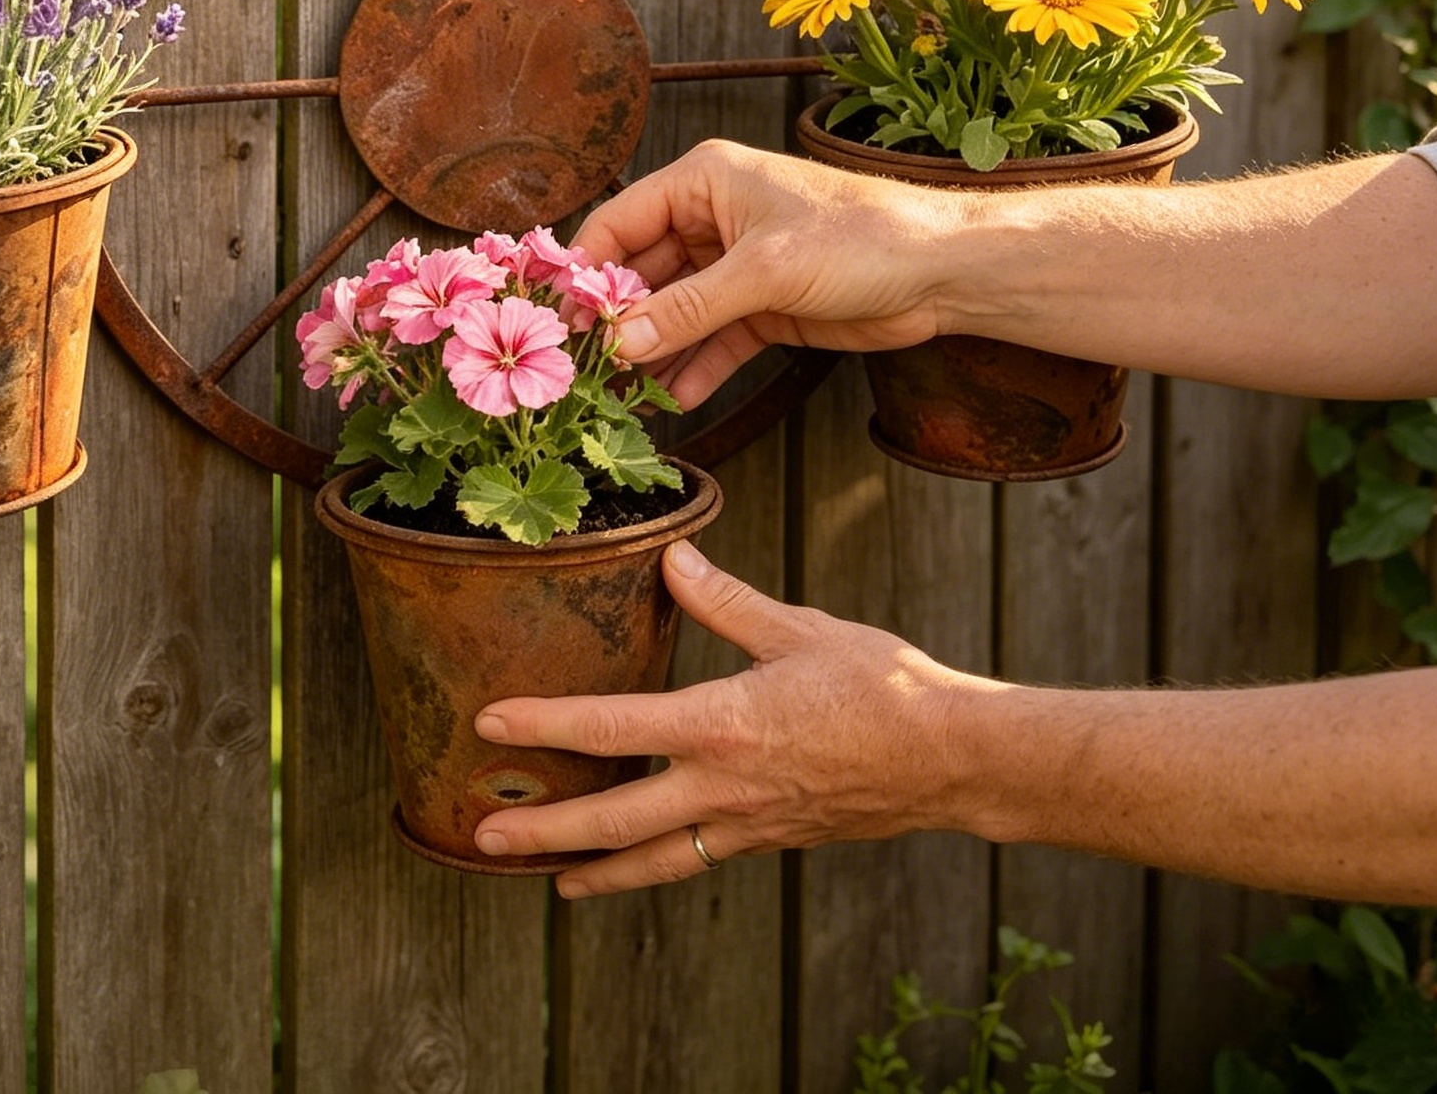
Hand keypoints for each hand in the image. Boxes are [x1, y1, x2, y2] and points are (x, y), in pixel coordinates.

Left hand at [471, 539, 976, 897]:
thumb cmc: (881, 685)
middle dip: (545, 829)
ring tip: (545, 879)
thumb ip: (724, 600)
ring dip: (593, 868)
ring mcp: (746, 822)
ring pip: (654, 858)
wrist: (952, 759)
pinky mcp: (770, 839)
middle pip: (615, 818)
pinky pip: (696, 859)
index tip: (491, 724)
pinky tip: (634, 865)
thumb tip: (670, 557)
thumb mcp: (798, 628)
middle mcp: (724, 785)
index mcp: (722, 723)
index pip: (612, 727)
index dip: (545, 726)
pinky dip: (654, 867)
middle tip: (485, 833)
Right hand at [571, 139, 955, 405]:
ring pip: (673, 313)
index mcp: (703, 182)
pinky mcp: (761, 307)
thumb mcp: (763, 272)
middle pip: (640, 273)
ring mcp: (735, 266)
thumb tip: (619, 344)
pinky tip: (676, 401)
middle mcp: (711, 219)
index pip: (619, 223)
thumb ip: (686, 310)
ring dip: (652, 353)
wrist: (941, 271)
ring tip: (623, 397)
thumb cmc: (860, 239)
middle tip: (585, 371)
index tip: (560, 322)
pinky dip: (693, 368)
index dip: (587, 272)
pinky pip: (710, 340)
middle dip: (616, 322)